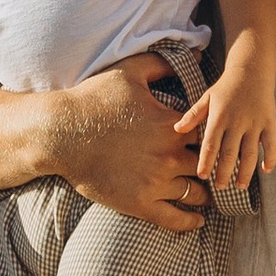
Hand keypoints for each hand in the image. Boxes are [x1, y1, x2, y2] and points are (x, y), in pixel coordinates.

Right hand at [55, 61, 211, 229]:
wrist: (59, 133)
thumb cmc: (93, 100)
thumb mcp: (130, 72)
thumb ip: (164, 63)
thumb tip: (194, 54)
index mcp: (172, 126)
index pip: (210, 134)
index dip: (213, 135)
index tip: (212, 137)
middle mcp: (170, 157)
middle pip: (207, 165)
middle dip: (211, 164)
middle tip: (215, 167)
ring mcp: (156, 183)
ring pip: (197, 194)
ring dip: (204, 192)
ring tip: (207, 191)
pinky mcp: (140, 204)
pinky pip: (176, 220)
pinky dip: (190, 221)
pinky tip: (197, 220)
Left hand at [181, 71, 275, 195]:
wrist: (252, 68)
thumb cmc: (226, 85)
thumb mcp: (207, 97)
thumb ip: (193, 114)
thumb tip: (176, 129)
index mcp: (219, 116)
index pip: (210, 144)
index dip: (206, 162)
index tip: (202, 176)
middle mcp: (237, 121)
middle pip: (230, 153)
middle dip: (224, 173)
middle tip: (220, 187)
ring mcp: (255, 123)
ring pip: (251, 153)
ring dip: (245, 172)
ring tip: (239, 186)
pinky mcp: (269, 122)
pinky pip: (272, 143)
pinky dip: (271, 158)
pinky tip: (266, 171)